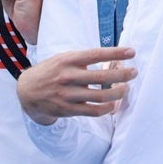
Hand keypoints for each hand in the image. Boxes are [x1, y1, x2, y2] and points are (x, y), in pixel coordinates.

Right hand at [17, 47, 136, 124]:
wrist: (28, 91)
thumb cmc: (51, 71)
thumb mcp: (63, 59)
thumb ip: (83, 60)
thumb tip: (111, 61)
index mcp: (68, 60)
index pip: (96, 54)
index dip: (116, 53)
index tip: (131, 52)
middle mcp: (68, 76)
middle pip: (102, 77)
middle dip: (123, 75)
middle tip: (134, 73)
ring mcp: (68, 94)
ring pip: (101, 96)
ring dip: (118, 93)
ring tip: (126, 88)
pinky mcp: (68, 109)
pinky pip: (93, 111)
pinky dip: (107, 108)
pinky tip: (113, 104)